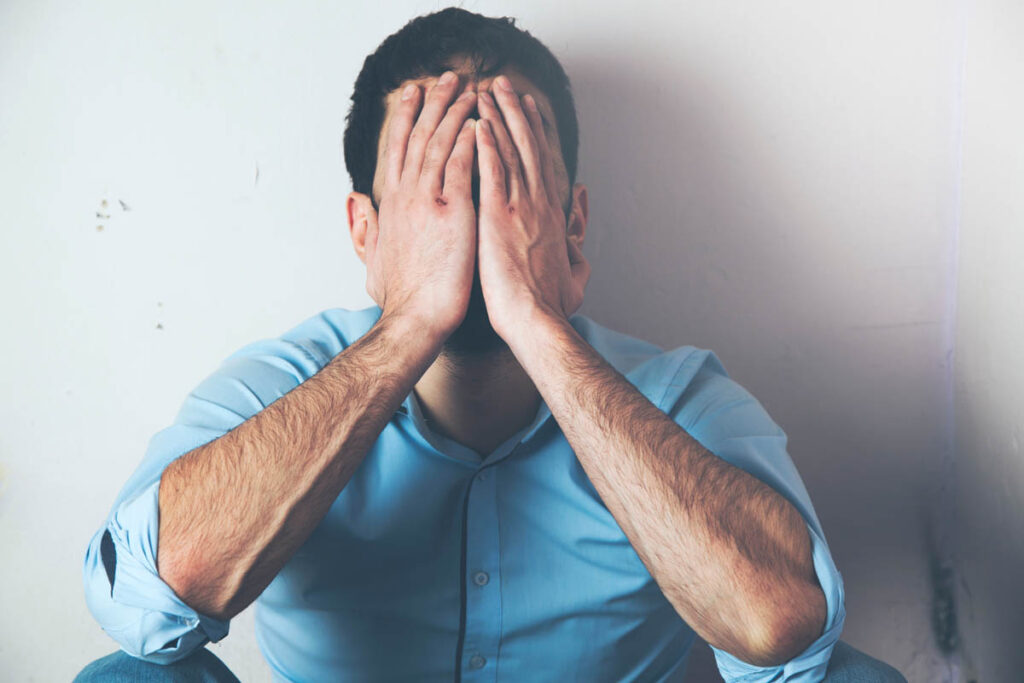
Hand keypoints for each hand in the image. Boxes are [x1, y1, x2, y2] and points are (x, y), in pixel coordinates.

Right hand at [364, 72, 477, 337]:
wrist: (415, 319)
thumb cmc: (400, 298)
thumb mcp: (372, 257)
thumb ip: (366, 225)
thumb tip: (356, 201)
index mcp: (391, 205)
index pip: (398, 150)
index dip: (406, 119)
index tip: (414, 95)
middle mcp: (406, 197)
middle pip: (418, 137)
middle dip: (432, 104)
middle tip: (445, 78)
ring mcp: (428, 202)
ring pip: (439, 144)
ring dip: (453, 112)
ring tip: (466, 87)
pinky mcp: (452, 212)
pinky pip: (460, 166)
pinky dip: (468, 140)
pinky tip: (478, 120)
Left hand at [473, 76, 589, 344]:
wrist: (536, 320)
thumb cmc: (553, 305)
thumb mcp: (576, 272)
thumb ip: (577, 244)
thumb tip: (579, 228)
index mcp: (553, 214)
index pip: (544, 164)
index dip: (536, 133)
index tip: (528, 110)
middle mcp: (539, 203)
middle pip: (529, 146)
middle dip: (517, 112)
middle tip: (507, 85)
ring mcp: (520, 206)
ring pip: (511, 150)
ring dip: (500, 117)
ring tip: (490, 90)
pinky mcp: (499, 215)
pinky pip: (493, 170)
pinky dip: (488, 143)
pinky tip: (480, 121)